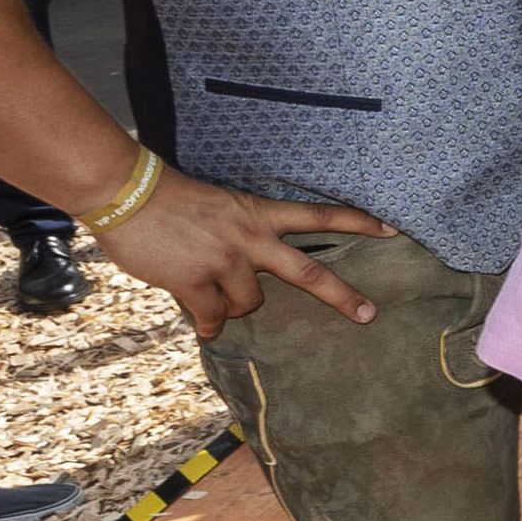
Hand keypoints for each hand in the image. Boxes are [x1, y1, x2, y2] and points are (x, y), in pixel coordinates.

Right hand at [97, 167, 393, 338]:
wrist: (128, 193)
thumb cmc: (170, 198)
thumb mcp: (221, 206)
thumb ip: (241, 234)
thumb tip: (244, 273)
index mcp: (259, 214)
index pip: (320, 216)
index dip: (358, 222)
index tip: (393, 229)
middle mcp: (251, 238)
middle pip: (308, 271)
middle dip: (342, 296)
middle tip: (370, 315)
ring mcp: (226, 261)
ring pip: (250, 303)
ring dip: (234, 306)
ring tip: (211, 291)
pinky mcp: (196, 282)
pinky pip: (213, 318)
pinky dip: (210, 325)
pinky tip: (206, 327)